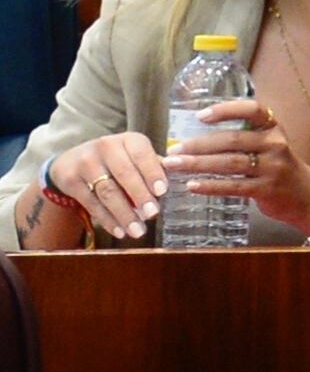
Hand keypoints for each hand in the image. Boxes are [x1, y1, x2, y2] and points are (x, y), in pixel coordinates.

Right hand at [45, 131, 168, 239]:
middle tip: (153, 214)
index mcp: (128, 140)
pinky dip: (107, 219)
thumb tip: (176, 180)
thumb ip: (154, 168)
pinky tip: (120, 231)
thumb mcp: (135, 157)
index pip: (142, 154)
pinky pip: (92, 203)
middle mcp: (105, 147)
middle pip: (124, 174)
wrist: (72, 160)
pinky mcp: (70, 180)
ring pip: (107, 191)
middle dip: (140, 195)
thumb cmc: (117, 161)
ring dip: (124, 213)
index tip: (162, 191)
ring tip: (138, 231)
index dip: (152, 172)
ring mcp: (85, 163)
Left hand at [166, 99, 309, 236]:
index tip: (200, 116)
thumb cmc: (280, 168)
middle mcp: (275, 144)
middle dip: (198, 144)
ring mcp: (272, 168)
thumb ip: (243, 138)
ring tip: (174, 165)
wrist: (309, 197)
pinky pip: (234, 186)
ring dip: (198, 164)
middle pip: (232, 140)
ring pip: (229, 163)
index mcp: (273, 129)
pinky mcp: (267, 189)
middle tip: (173, 149)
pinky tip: (192, 185)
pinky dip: (211, 186)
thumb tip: (194, 138)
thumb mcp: (270, 145)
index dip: (226, 110)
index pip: (252, 110)